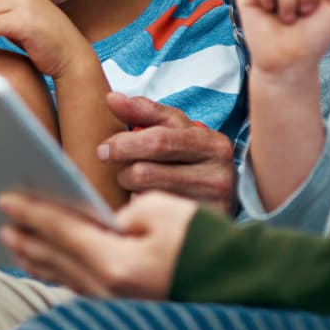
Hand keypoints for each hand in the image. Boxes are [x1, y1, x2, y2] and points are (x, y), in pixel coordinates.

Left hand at [0, 189, 194, 298]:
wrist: (237, 284)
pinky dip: (59, 273)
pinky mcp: (126, 306)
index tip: (6, 199)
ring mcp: (116, 302)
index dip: (32, 213)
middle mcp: (109, 288)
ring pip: (64, 276)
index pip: (61, 231)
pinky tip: (52, 267)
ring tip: (17, 243)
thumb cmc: (202, 241)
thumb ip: (123, 213)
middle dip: (27, 237)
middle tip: (3, 219)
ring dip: (37, 257)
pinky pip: (80, 287)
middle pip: (55, 257)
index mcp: (115, 262)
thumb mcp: (163, 210)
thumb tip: (104, 222)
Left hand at [97, 93, 235, 210]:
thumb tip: (111, 98)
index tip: (104, 148)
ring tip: (134, 188)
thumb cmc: (193, 159)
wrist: (225, 199)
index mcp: (213, 144)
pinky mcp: (202, 231)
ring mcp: (213, 207)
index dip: (124, 144)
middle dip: (123, 170)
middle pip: (147, 173)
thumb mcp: (177, 132)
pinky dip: (143, 212)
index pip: (158, 141)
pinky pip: (155, 221)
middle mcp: (219, 175)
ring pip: (147, 199)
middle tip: (116, 172)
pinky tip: (146, 208)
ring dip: (131, 193)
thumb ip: (146, 113)